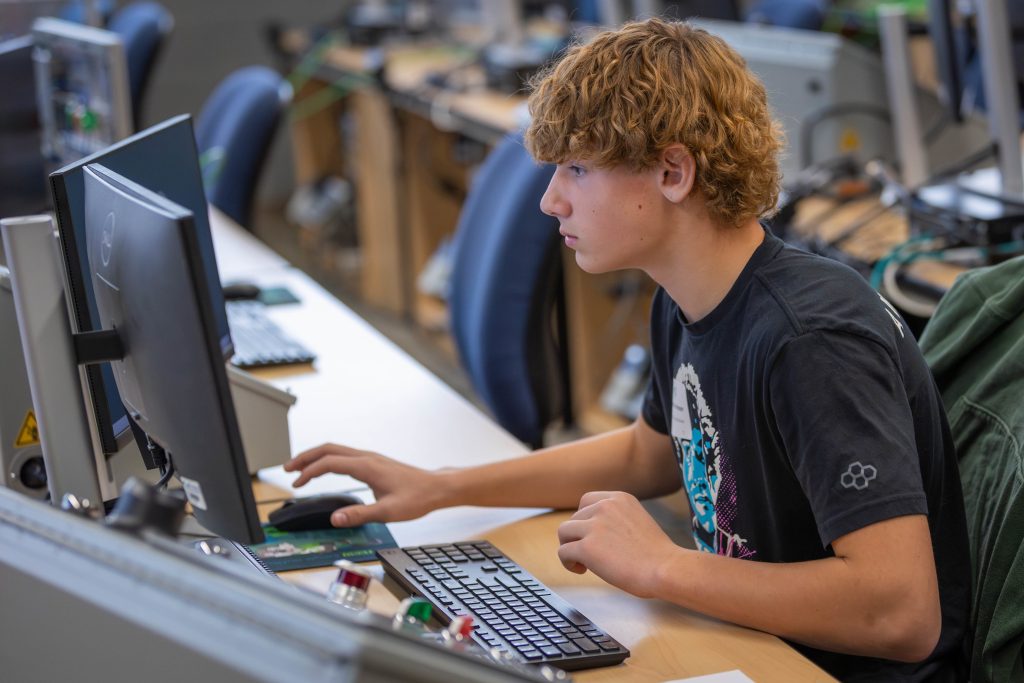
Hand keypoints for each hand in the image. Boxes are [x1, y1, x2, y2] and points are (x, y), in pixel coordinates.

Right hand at [283, 443, 450, 526]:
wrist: (436, 488)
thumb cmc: (417, 498)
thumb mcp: (388, 512)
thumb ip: (360, 515)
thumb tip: (335, 519)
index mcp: (367, 467)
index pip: (330, 463)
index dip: (310, 472)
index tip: (296, 484)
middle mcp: (367, 458)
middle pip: (329, 449)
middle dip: (306, 457)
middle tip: (288, 468)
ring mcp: (371, 458)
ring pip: (336, 450)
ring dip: (316, 456)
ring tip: (300, 468)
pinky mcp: (374, 463)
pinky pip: (344, 456)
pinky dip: (328, 460)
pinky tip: (325, 470)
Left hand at [557, 491, 677, 598]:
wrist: (666, 569)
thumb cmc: (657, 554)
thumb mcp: (637, 520)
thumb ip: (616, 519)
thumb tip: (592, 531)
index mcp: (619, 498)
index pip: (586, 501)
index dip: (584, 520)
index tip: (592, 536)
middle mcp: (605, 506)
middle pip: (573, 518)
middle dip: (578, 537)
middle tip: (591, 555)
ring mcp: (595, 525)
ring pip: (564, 532)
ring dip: (570, 547)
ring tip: (583, 562)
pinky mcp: (587, 547)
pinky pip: (563, 552)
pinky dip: (568, 562)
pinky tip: (581, 570)